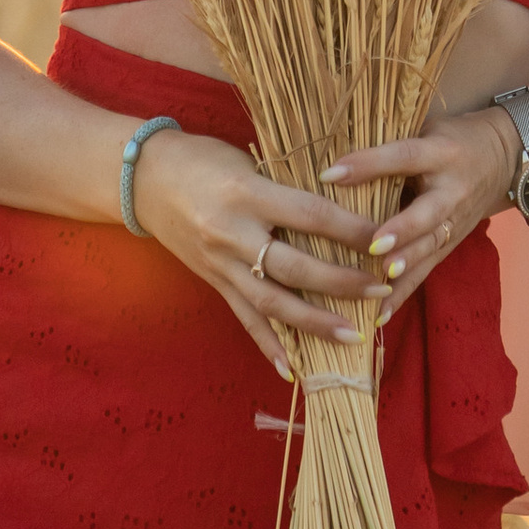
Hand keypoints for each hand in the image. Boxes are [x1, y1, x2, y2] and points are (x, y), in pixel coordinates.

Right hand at [131, 130, 392, 374]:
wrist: (142, 177)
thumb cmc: (203, 159)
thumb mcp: (249, 162)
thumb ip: (287, 188)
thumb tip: (342, 210)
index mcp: (248, 193)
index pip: (310, 215)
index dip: (351, 230)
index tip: (385, 240)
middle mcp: (233, 233)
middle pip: (295, 267)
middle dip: (342, 282)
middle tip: (382, 289)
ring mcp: (220, 263)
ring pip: (273, 301)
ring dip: (315, 323)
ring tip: (353, 334)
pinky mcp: (212, 283)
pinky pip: (244, 319)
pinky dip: (269, 345)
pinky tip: (293, 369)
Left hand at [322, 105, 523, 324]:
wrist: (505, 159)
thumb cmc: (455, 139)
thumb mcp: (428, 129)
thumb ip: (391, 143)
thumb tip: (337, 156)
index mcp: (442, 153)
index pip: (405, 155)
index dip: (370, 163)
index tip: (330, 173)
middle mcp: (452, 191)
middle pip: (427, 213)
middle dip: (402, 230)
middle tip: (374, 246)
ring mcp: (455, 222)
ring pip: (429, 247)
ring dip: (404, 267)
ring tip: (377, 284)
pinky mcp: (450, 245)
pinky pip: (426, 270)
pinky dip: (403, 293)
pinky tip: (379, 315)